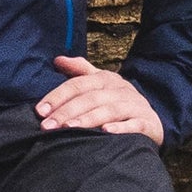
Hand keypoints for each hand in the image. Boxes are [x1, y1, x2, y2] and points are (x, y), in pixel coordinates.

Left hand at [37, 55, 164, 143]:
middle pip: (91, 98)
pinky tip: (106, 132)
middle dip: (67, 111)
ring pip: (110, 110)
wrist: (151, 118)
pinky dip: (121, 128)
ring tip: (69, 128)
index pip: (78, 85)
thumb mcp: (100, 83)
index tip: (40, 111)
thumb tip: (58, 59)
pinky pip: (135, 125)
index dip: (58, 96)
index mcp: (106, 79)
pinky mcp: (148, 123)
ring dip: (88, 119)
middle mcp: (120, 90)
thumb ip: (80, 71)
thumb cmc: (117, 101)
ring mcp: (135, 106)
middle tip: (48, 126)